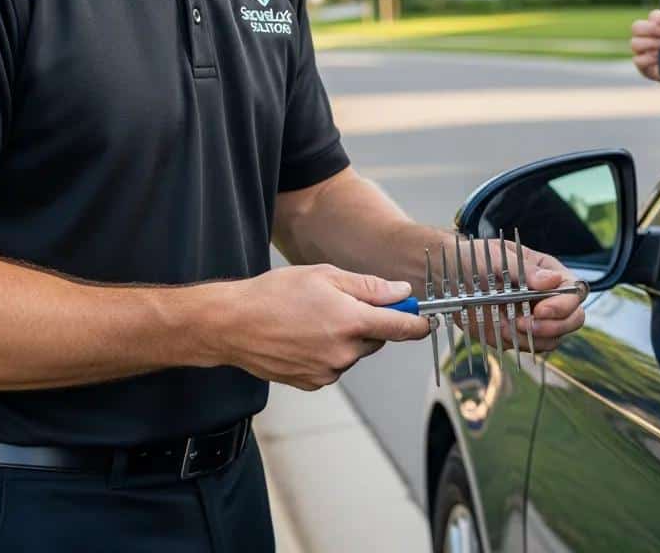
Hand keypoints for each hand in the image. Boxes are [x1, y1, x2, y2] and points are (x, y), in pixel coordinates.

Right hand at [215, 264, 429, 390]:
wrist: (233, 324)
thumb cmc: (276, 294)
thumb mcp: (326, 276)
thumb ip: (369, 287)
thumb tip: (401, 292)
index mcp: (351, 322)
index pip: (401, 328)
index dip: (418, 323)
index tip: (426, 320)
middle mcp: (344, 353)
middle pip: (377, 338)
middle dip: (370, 322)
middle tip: (343, 303)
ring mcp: (328, 372)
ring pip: (354, 352)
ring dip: (346, 337)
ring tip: (314, 318)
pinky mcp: (312, 383)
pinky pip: (334, 365)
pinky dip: (329, 351)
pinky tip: (305, 336)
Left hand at [457, 239, 585, 354]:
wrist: (447, 275)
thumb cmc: (475, 258)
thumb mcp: (498, 257)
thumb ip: (526, 270)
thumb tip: (553, 280)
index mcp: (547, 272)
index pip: (575, 291)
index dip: (564, 305)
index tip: (540, 310)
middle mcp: (546, 296)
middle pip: (573, 319)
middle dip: (553, 327)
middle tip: (525, 324)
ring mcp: (533, 317)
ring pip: (553, 339)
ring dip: (531, 338)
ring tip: (505, 324)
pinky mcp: (517, 333)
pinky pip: (528, 347)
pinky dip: (515, 343)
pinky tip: (497, 328)